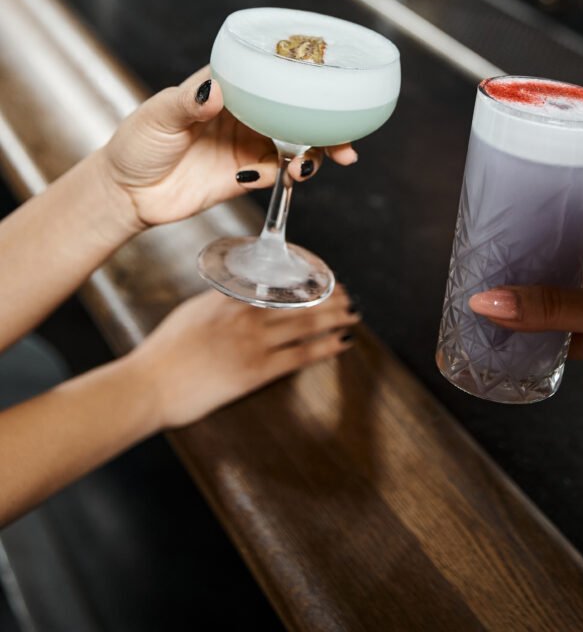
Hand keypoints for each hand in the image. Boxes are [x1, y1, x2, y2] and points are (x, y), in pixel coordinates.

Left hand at [99, 68, 357, 229]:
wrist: (125, 194)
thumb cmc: (136, 142)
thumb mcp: (159, 114)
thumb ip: (188, 103)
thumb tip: (214, 92)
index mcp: (228, 89)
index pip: (272, 76)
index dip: (304, 79)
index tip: (330, 83)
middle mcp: (245, 115)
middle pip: (296, 113)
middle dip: (326, 125)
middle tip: (345, 139)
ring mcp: (247, 146)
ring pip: (295, 146)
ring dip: (312, 155)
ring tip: (308, 166)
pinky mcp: (245, 177)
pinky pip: (277, 174)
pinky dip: (285, 176)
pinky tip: (277, 176)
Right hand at [129, 285, 359, 429]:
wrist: (149, 384)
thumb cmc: (164, 352)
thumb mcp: (193, 313)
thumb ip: (221, 303)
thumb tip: (241, 298)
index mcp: (228, 298)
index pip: (275, 281)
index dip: (304, 279)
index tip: (321, 277)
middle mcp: (244, 315)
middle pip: (297, 300)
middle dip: (327, 297)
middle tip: (347, 295)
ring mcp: (252, 342)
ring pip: (305, 324)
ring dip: (334, 318)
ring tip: (352, 314)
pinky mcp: (254, 371)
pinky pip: (299, 355)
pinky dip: (324, 347)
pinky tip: (341, 343)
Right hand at [468, 207, 582, 357]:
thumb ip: (550, 308)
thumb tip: (493, 302)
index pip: (582, 217)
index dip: (544, 219)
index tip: (508, 222)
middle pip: (573, 260)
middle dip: (535, 267)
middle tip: (495, 267)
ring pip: (574, 299)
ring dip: (542, 306)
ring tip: (501, 304)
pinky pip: (579, 333)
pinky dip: (556, 338)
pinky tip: (527, 343)